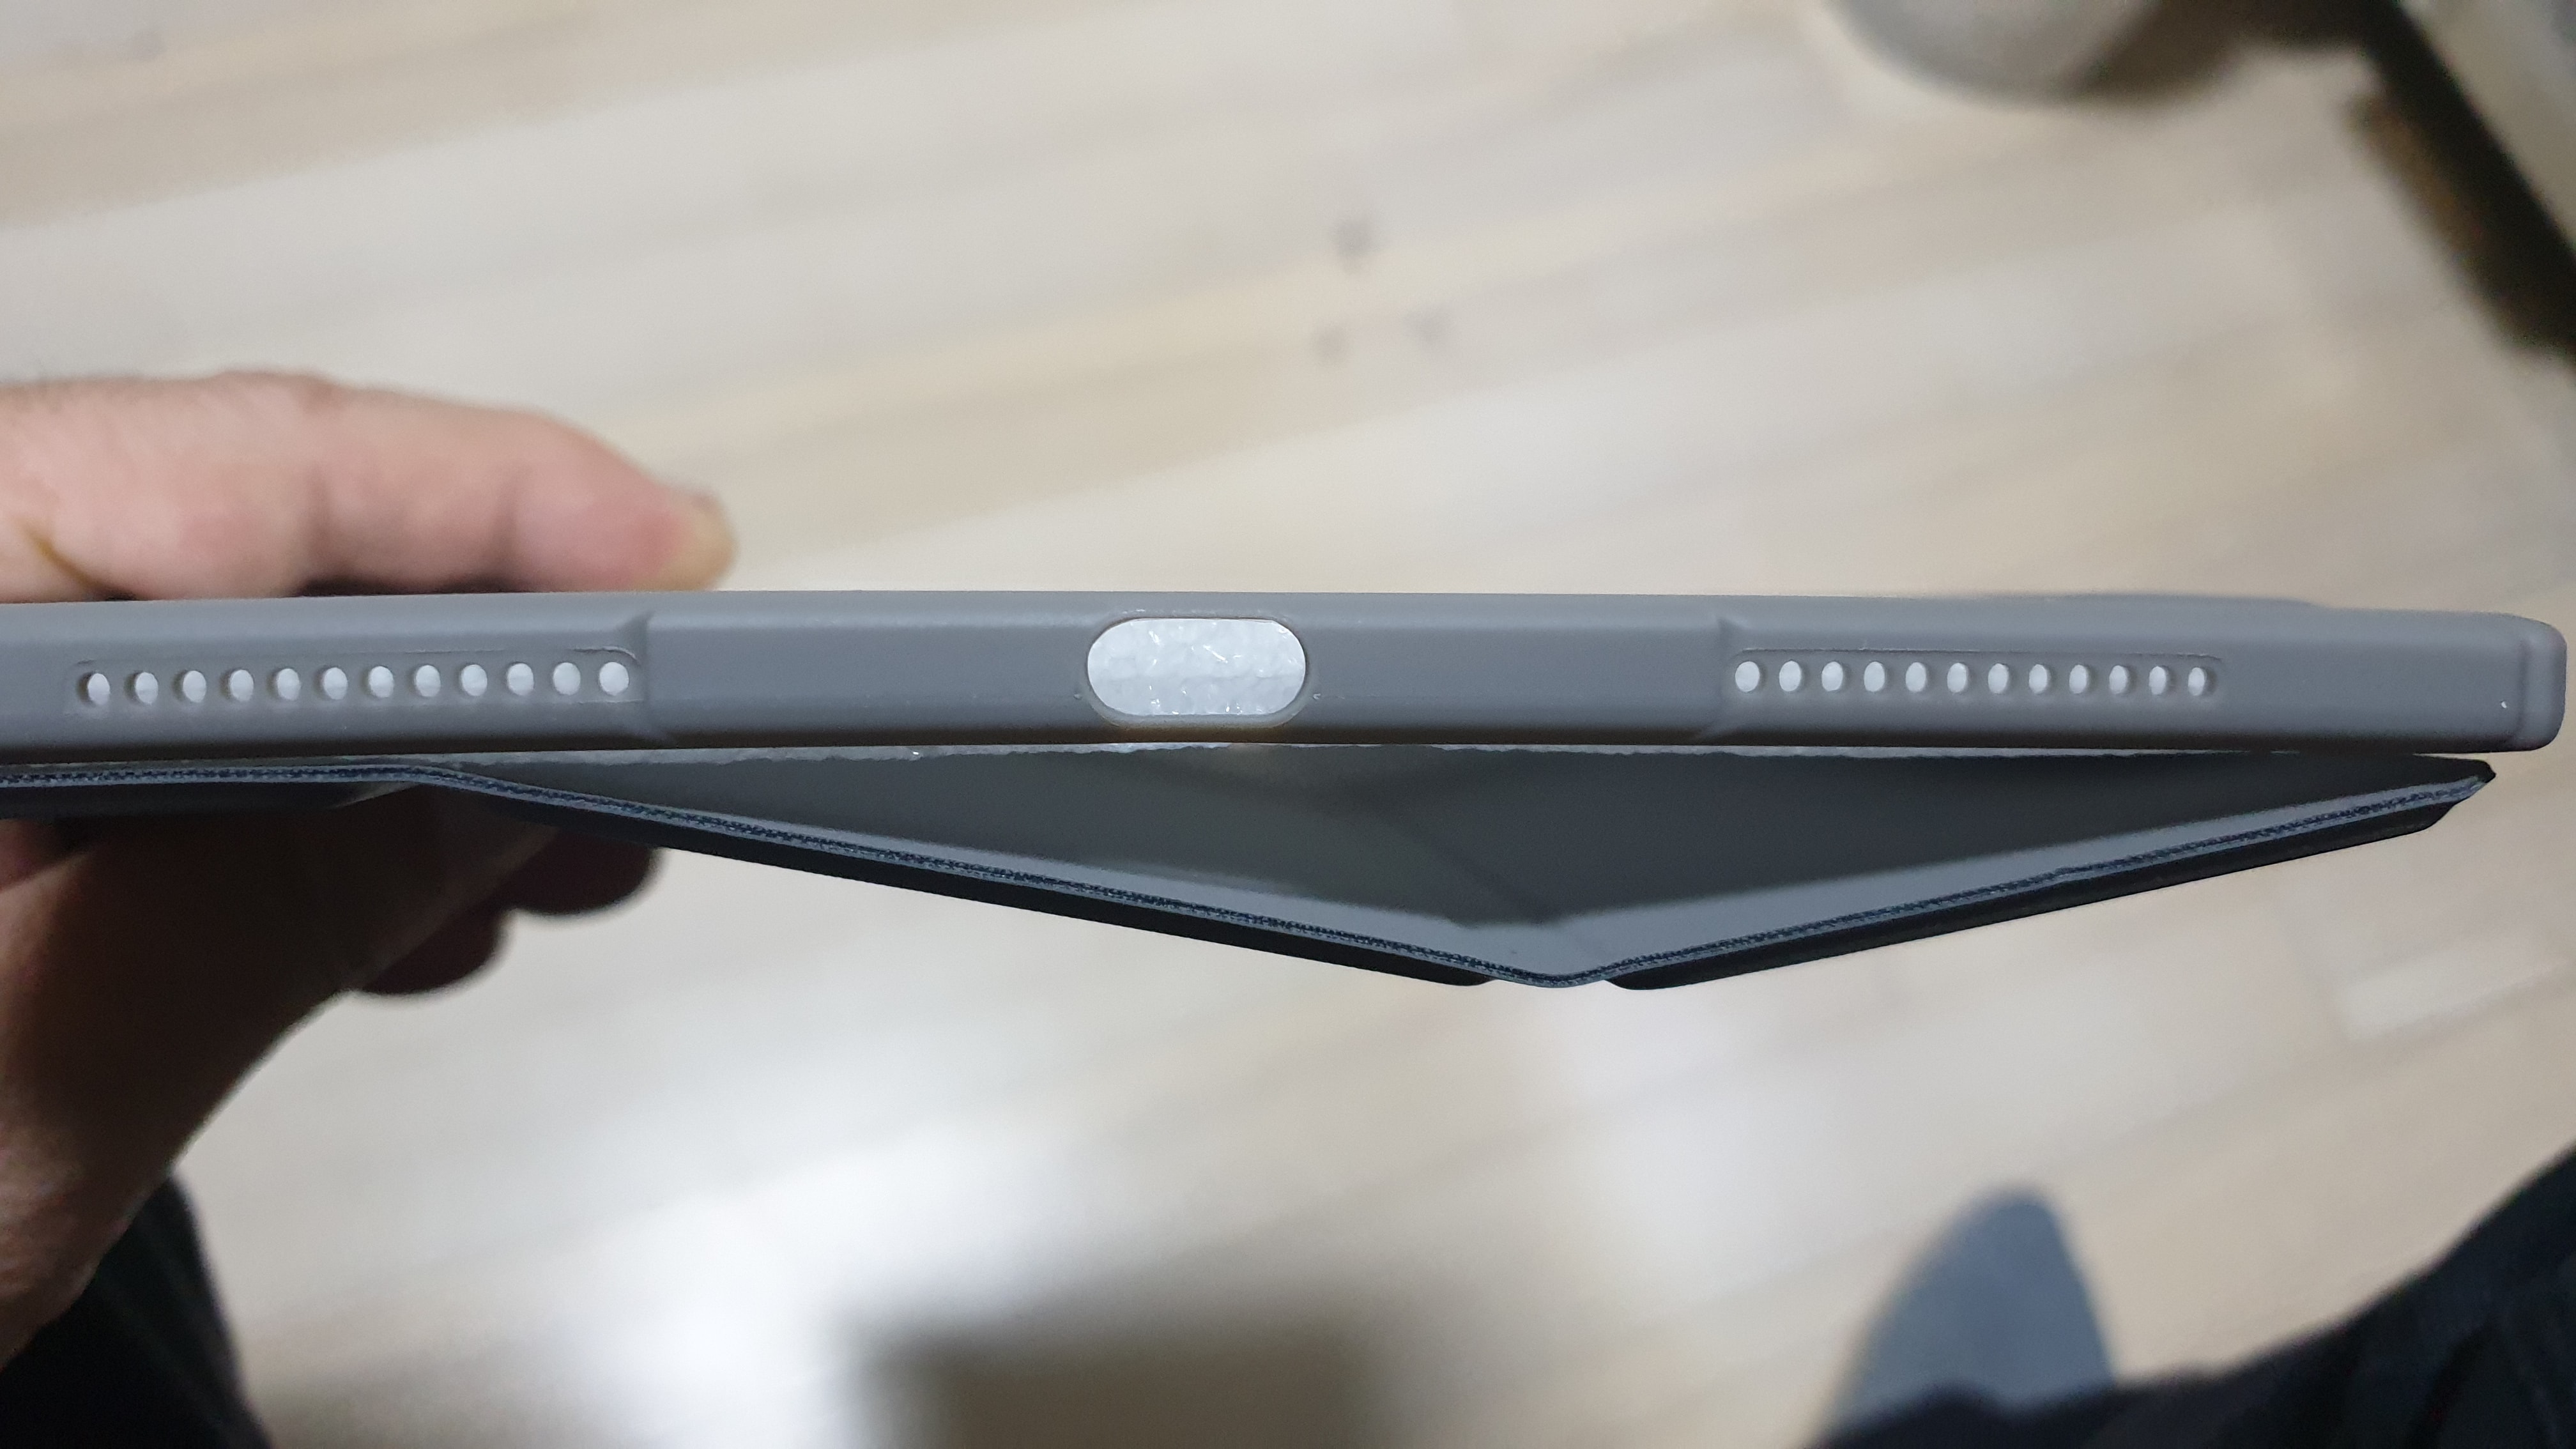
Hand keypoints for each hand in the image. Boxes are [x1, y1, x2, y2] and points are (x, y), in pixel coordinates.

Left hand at [0, 373, 732, 1360]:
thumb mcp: (16, 1104)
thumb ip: (269, 909)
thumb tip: (506, 783)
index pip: (215, 478)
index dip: (483, 499)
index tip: (674, 558)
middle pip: (216, 528)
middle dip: (472, 633)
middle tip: (660, 733)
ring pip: (197, 624)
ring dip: (400, 728)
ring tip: (555, 847)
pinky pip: (144, 722)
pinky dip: (291, 793)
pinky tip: (395, 886)